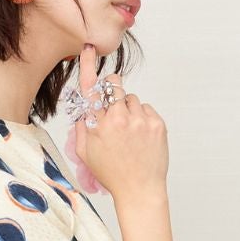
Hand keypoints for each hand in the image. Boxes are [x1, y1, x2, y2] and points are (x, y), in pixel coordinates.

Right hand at [68, 43, 168, 201]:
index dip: (88, 67)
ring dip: (129, 110)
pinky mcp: (157, 124)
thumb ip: (82, 128)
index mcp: (101, 125)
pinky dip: (143, 119)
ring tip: (129, 133)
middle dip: (113, 93)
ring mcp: (141, 121)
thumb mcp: (87, 154)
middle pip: (115, 86)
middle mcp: (121, 119)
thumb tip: (83, 109)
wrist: (140, 191)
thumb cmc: (112, 174)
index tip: (89, 50)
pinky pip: (147, 110)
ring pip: (132, 99)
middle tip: (114, 111)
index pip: (91, 89)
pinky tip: (140, 137)